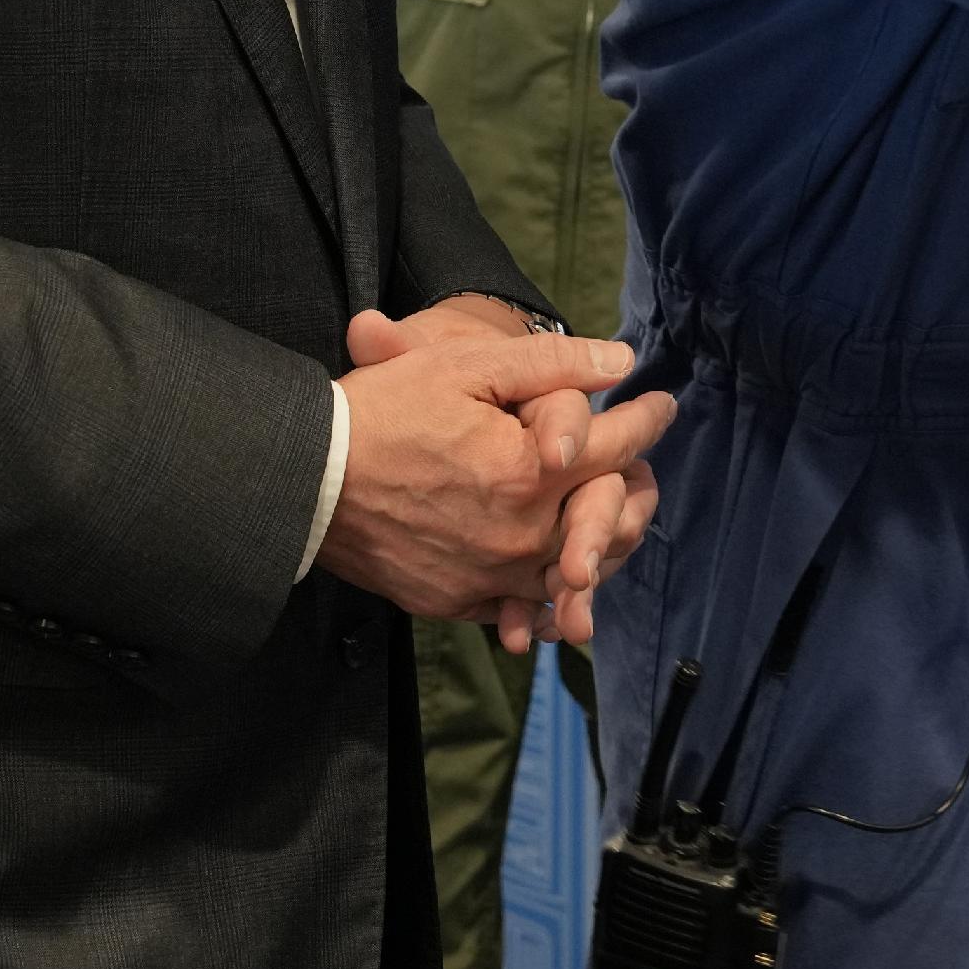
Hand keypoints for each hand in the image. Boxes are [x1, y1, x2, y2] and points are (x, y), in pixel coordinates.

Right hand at [315, 303, 670, 649]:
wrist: (304, 483)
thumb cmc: (381, 413)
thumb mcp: (464, 367)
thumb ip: (551, 364)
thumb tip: (622, 364)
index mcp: (532, 472)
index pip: (616, 444)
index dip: (647, 418)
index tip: (663, 405)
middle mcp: (523, 534)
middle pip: (609, 518)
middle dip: (633, 488)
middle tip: (638, 468)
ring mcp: (490, 575)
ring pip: (572, 569)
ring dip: (599, 543)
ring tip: (610, 521)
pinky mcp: (457, 600)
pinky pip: (521, 605)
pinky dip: (544, 591)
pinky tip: (554, 577)